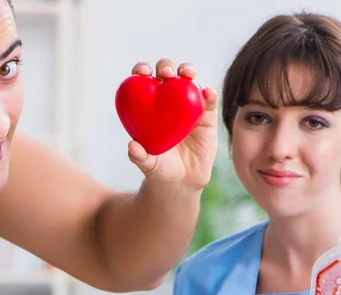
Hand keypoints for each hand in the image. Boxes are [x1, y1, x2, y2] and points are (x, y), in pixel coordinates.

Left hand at [128, 59, 218, 192]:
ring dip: (188, 70)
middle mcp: (168, 101)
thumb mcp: (148, 165)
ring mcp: (189, 106)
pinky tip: (208, 93)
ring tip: (188, 73)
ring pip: (189, 81)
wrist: (183, 181)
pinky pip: (209, 100)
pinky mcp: (207, 115)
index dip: (141, 71)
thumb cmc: (161, 169)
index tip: (142, 72)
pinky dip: (209, 94)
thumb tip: (131, 146)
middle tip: (167, 73)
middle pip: (167, 74)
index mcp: (149, 106)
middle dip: (166, 66)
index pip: (143, 82)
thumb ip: (139, 157)